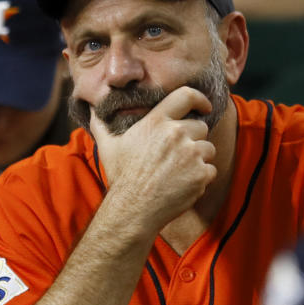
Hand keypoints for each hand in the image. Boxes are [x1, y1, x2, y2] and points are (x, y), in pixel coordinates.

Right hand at [89, 87, 216, 228]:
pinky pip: (211, 170)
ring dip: (200, 159)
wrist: (134, 209)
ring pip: (208, 149)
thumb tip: (92, 109)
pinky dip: (202, 178)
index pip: (186, 96)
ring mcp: (191, 154)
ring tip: (179, 171)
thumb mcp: (108, 147)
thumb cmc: (122, 177)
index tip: (205, 106)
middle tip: (179, 155)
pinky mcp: (201, 174)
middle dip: (194, 139)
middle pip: (201, 126)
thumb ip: (101, 125)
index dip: (200, 99)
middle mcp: (176, 134)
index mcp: (156, 122)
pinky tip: (184, 184)